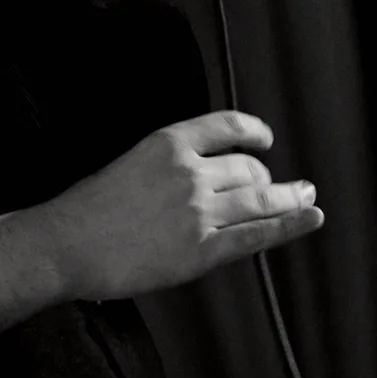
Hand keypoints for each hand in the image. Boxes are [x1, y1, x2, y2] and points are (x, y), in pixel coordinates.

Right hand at [40, 111, 323, 299]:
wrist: (67, 245)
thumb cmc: (84, 211)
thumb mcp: (126, 166)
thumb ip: (165, 168)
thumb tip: (201, 180)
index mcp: (168, 144)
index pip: (227, 127)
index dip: (253, 131)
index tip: (265, 140)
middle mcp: (190, 172)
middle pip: (248, 170)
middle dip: (268, 179)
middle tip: (284, 188)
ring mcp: (199, 211)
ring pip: (260, 200)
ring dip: (290, 198)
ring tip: (306, 198)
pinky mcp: (202, 250)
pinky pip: (256, 235)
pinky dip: (289, 226)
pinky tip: (309, 219)